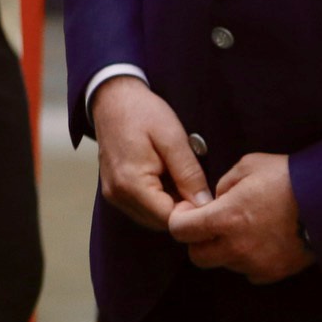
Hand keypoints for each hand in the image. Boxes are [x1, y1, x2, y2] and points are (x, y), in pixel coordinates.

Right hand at [92, 76, 210, 230]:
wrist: (112, 99)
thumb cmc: (142, 113)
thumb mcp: (173, 139)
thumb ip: (189, 174)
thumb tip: (205, 204)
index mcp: (131, 184)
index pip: (169, 218)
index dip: (193, 213)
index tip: (209, 195)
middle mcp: (118, 195)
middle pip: (160, 222)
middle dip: (183, 211)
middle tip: (200, 187)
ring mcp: (114, 194)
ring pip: (151, 217)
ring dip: (172, 206)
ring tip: (185, 181)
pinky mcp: (114, 190)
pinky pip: (142, 207)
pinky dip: (160, 200)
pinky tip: (169, 180)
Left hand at [168, 152, 313, 284]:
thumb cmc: (290, 178)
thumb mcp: (247, 167)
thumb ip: (221, 185)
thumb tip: (212, 199)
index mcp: (224, 218)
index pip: (179, 231)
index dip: (180, 219)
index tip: (189, 211)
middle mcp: (236, 246)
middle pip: (197, 256)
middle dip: (198, 241)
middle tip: (211, 225)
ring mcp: (256, 263)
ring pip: (223, 264)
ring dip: (224, 250)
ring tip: (242, 230)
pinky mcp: (275, 272)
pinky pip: (248, 273)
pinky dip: (247, 261)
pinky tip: (259, 242)